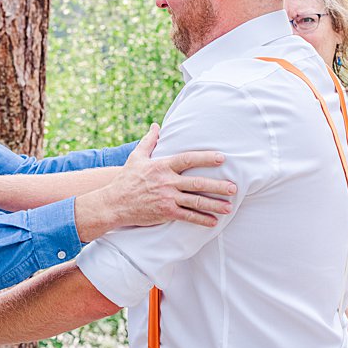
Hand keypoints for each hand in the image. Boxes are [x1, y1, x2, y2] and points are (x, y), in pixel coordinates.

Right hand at [97, 124, 234, 229]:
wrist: (113, 203)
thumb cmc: (126, 179)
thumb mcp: (136, 158)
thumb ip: (149, 141)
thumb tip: (156, 126)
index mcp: (162, 166)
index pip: (187, 159)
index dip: (205, 158)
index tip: (221, 158)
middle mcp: (167, 181)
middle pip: (197, 182)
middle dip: (218, 186)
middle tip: (234, 188)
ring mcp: (167, 198)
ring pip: (196, 201)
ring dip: (214, 204)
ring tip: (229, 207)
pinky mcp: (165, 212)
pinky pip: (187, 216)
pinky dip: (201, 219)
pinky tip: (213, 221)